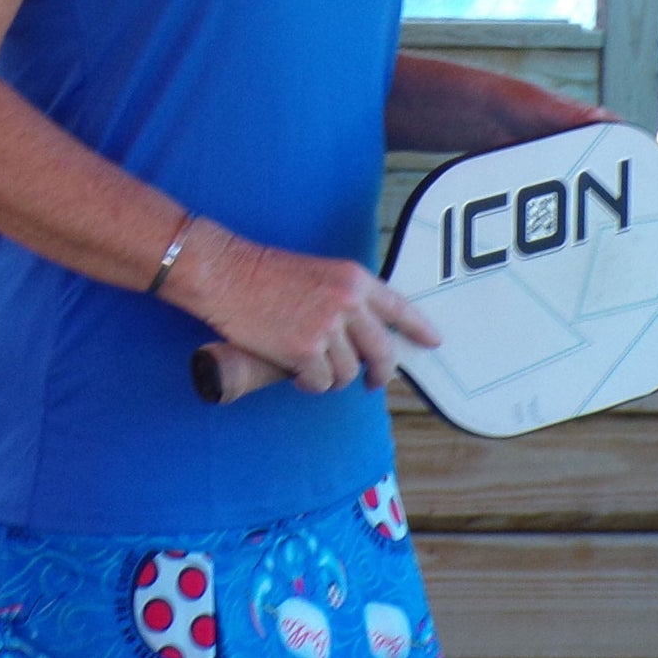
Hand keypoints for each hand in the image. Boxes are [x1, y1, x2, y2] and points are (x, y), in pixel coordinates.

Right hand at [197, 237, 440, 396]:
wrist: (225, 273)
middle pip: (382, 352)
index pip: (399, 307)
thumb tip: (364, 337)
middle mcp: (347, 302)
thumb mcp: (317, 274)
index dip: (419, 328)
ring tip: (309, 363)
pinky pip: (321, 384)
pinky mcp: (305, 352)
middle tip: (372, 381)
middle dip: (379, 373)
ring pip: (348, 373)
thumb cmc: (262, 272)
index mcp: (353, 279)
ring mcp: (327, 328)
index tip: (433, 342)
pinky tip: (294, 371)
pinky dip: (309, 383)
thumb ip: (345, 300)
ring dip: (331, 376)